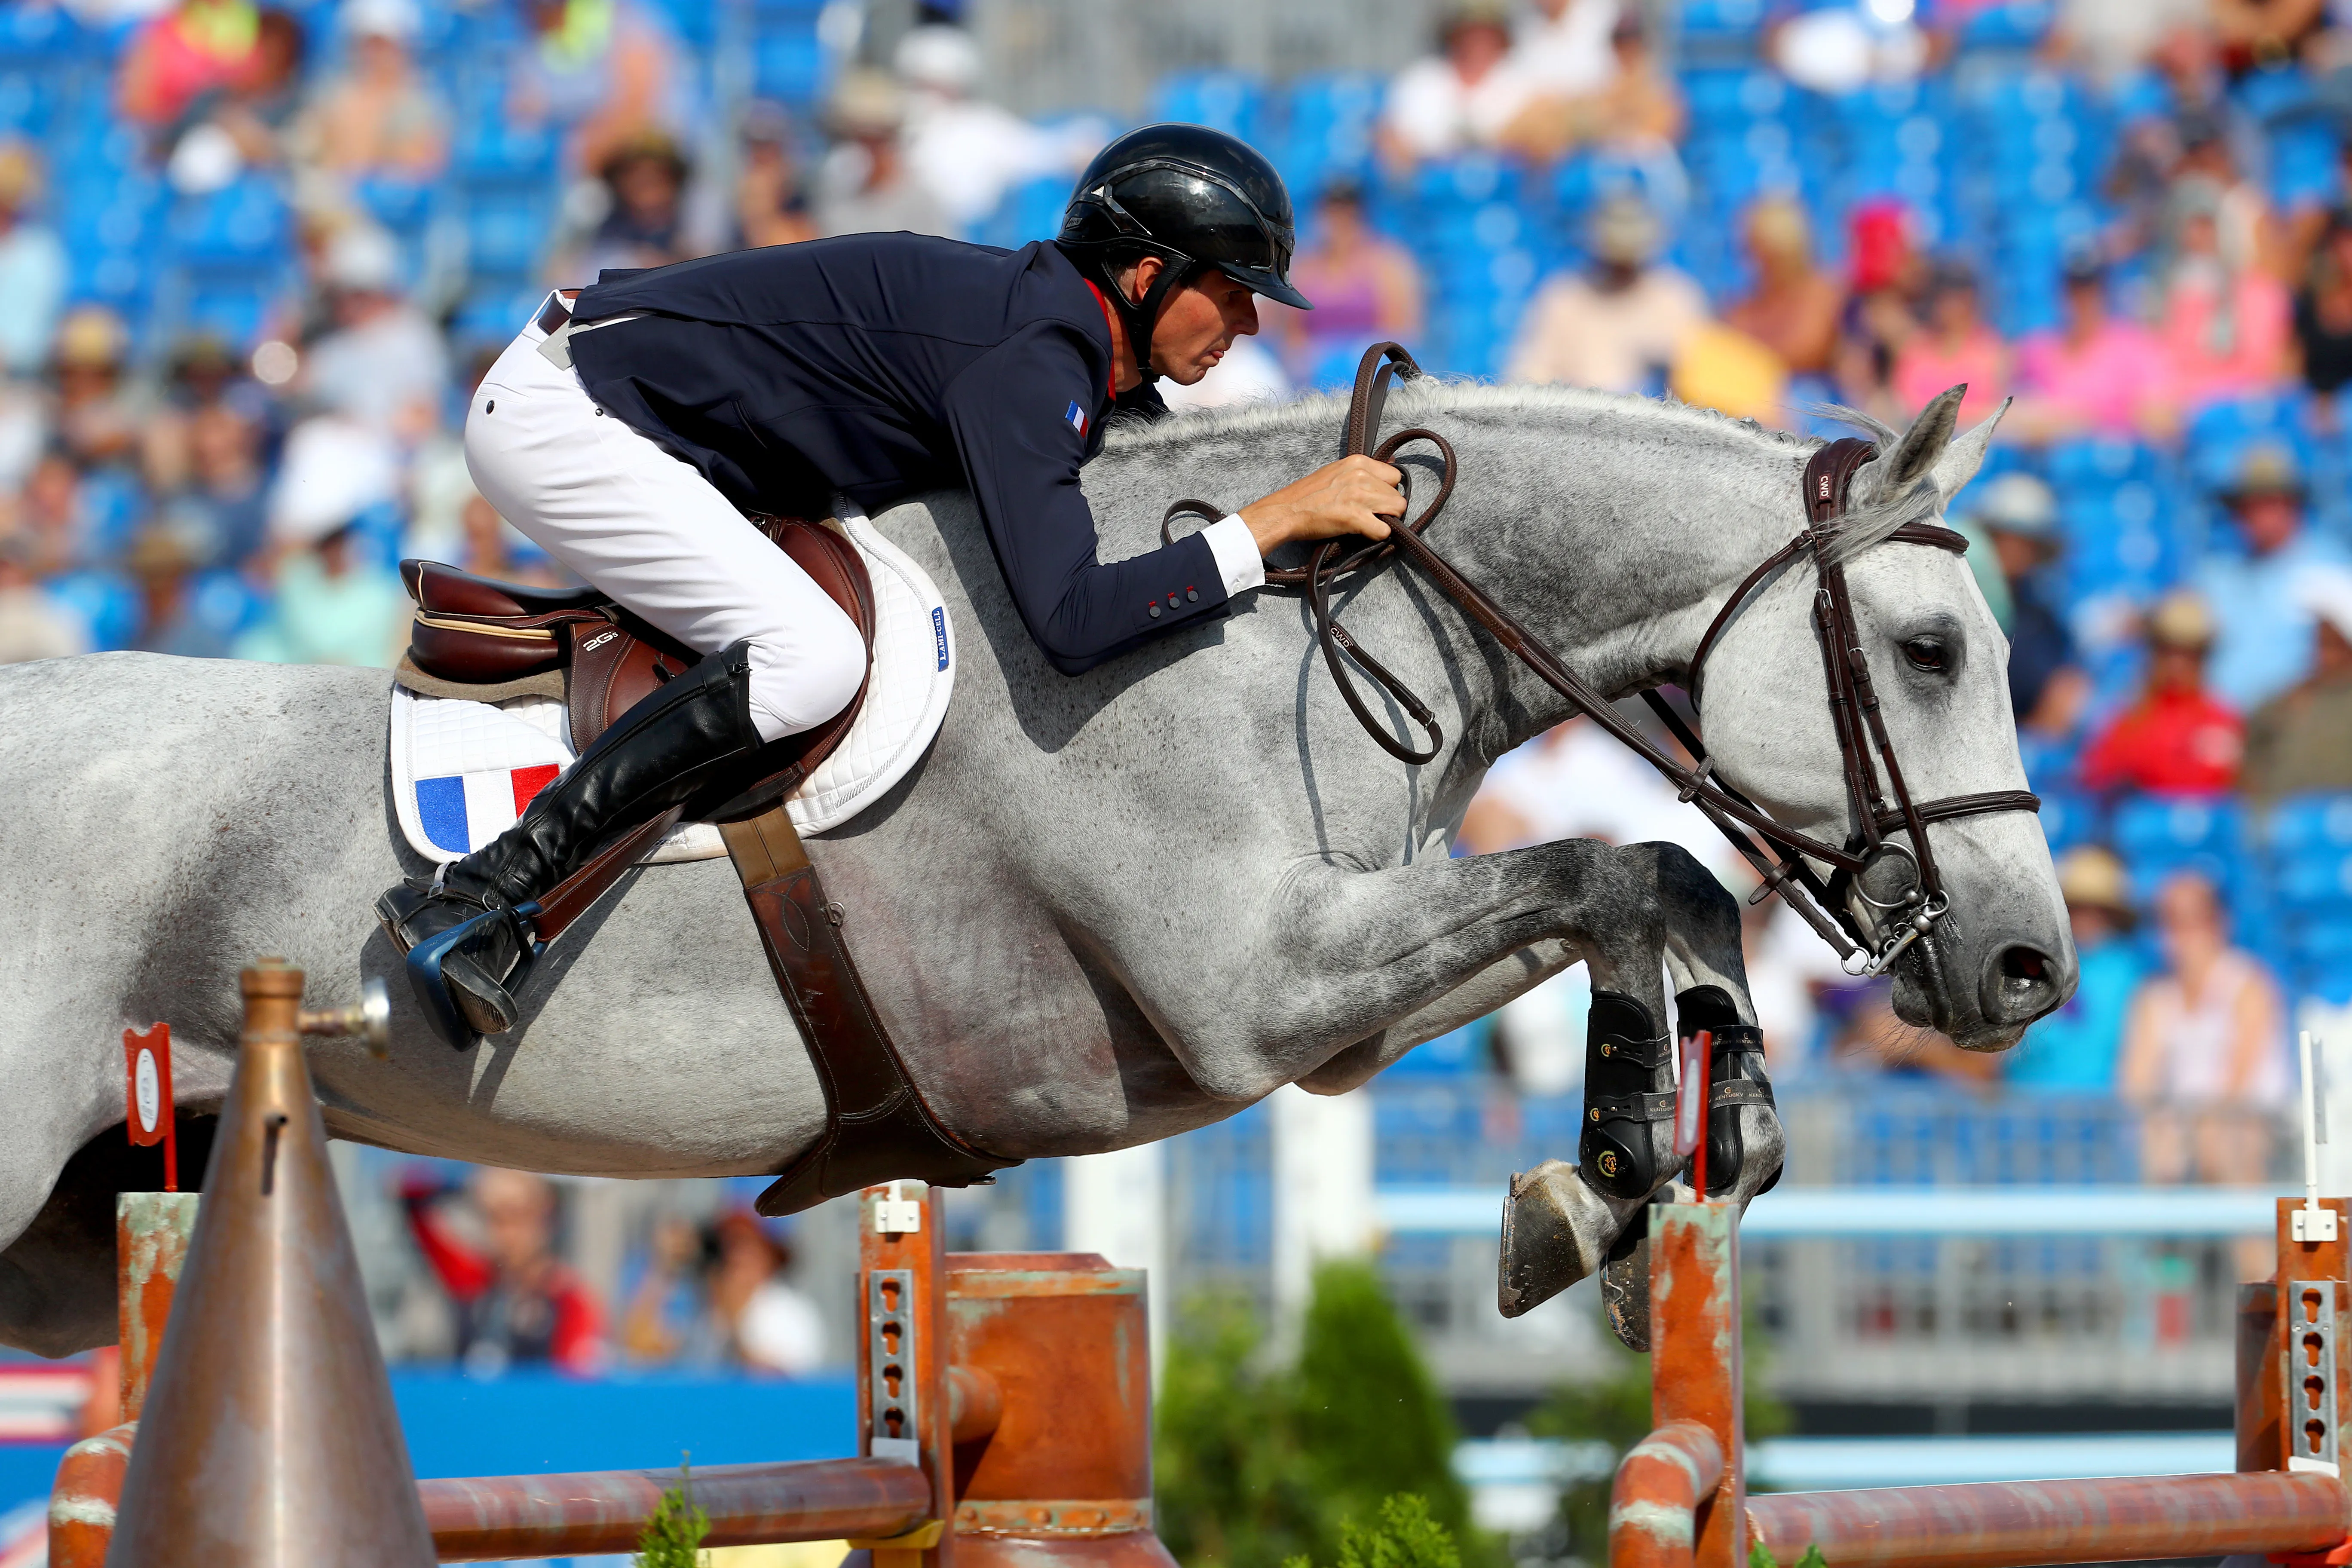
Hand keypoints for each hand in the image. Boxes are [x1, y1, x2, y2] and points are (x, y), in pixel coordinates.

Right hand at [1236, 454, 1403, 555]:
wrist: (1286, 510)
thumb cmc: (1308, 494)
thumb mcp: (1337, 470)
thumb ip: (1363, 470)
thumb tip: (1392, 463)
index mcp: (1358, 462)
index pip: (1395, 475)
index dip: (1388, 490)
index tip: (1376, 499)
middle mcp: (1361, 475)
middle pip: (1398, 495)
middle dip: (1388, 508)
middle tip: (1371, 515)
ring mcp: (1359, 495)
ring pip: (1397, 510)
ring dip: (1386, 521)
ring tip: (1367, 524)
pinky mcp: (1355, 517)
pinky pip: (1384, 530)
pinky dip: (1377, 536)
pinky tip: (1363, 534)